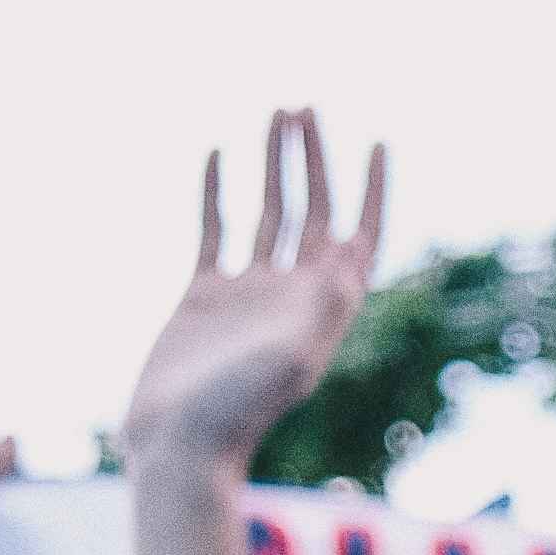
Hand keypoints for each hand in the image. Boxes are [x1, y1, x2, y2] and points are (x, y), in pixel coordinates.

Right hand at [119, 107, 390, 483]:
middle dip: (314, 158)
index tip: (379, 142)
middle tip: (304, 105)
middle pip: (314, 211)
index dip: (373, 190)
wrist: (177, 449)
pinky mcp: (201, 298)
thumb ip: (321, 310)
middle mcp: (291, 295)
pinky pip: (214, 232)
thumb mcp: (291, 361)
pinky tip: (216, 153)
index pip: (360, 235)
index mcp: (324, 308)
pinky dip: (216, 191)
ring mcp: (246, 295)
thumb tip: (349, 260)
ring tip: (276, 112)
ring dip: (274, 164)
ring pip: (268, 213)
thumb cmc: (236, 414)